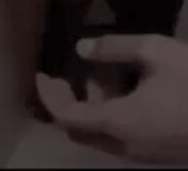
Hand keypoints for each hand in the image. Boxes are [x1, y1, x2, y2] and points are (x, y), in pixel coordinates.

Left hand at [36, 34, 187, 163]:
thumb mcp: (157, 53)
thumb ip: (115, 48)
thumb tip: (82, 48)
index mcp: (117, 122)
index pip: (66, 116)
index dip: (48, 96)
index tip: (41, 75)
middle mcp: (125, 146)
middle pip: (79, 132)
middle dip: (66, 104)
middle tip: (63, 78)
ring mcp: (145, 155)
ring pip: (102, 137)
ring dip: (92, 109)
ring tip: (102, 77)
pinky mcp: (161, 154)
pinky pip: (123, 139)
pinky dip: (113, 116)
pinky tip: (131, 91)